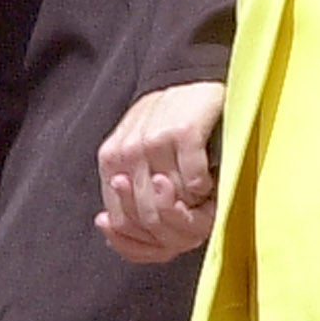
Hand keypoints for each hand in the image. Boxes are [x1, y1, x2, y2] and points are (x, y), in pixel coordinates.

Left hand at [94, 79, 223, 264]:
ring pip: (174, 203)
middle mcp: (127, 152)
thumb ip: (129, 195)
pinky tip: (208, 178)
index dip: (148, 240)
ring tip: (201, 195)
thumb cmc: (166, 128)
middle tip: (194, 217)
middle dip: (177, 228)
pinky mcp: (183, 133)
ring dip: (194, 208)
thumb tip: (111, 231)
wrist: (191, 79)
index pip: (122, 222)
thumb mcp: (139, 159)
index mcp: (112, 162)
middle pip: (149, 217)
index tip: (169, 237)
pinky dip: (207, 188)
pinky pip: (196, 182)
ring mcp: (153, 142)